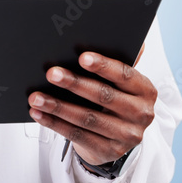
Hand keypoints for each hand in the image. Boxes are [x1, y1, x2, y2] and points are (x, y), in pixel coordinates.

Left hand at [27, 48, 156, 166]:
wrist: (118, 137)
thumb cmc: (114, 98)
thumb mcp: (120, 81)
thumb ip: (116, 59)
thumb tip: (107, 30)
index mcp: (146, 90)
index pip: (125, 74)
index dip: (103, 66)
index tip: (82, 56)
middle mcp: (141, 114)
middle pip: (103, 96)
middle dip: (74, 83)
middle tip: (51, 73)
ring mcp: (126, 136)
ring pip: (87, 118)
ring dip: (58, 106)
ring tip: (35, 96)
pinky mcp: (109, 152)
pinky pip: (77, 136)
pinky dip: (54, 123)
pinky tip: (38, 113)